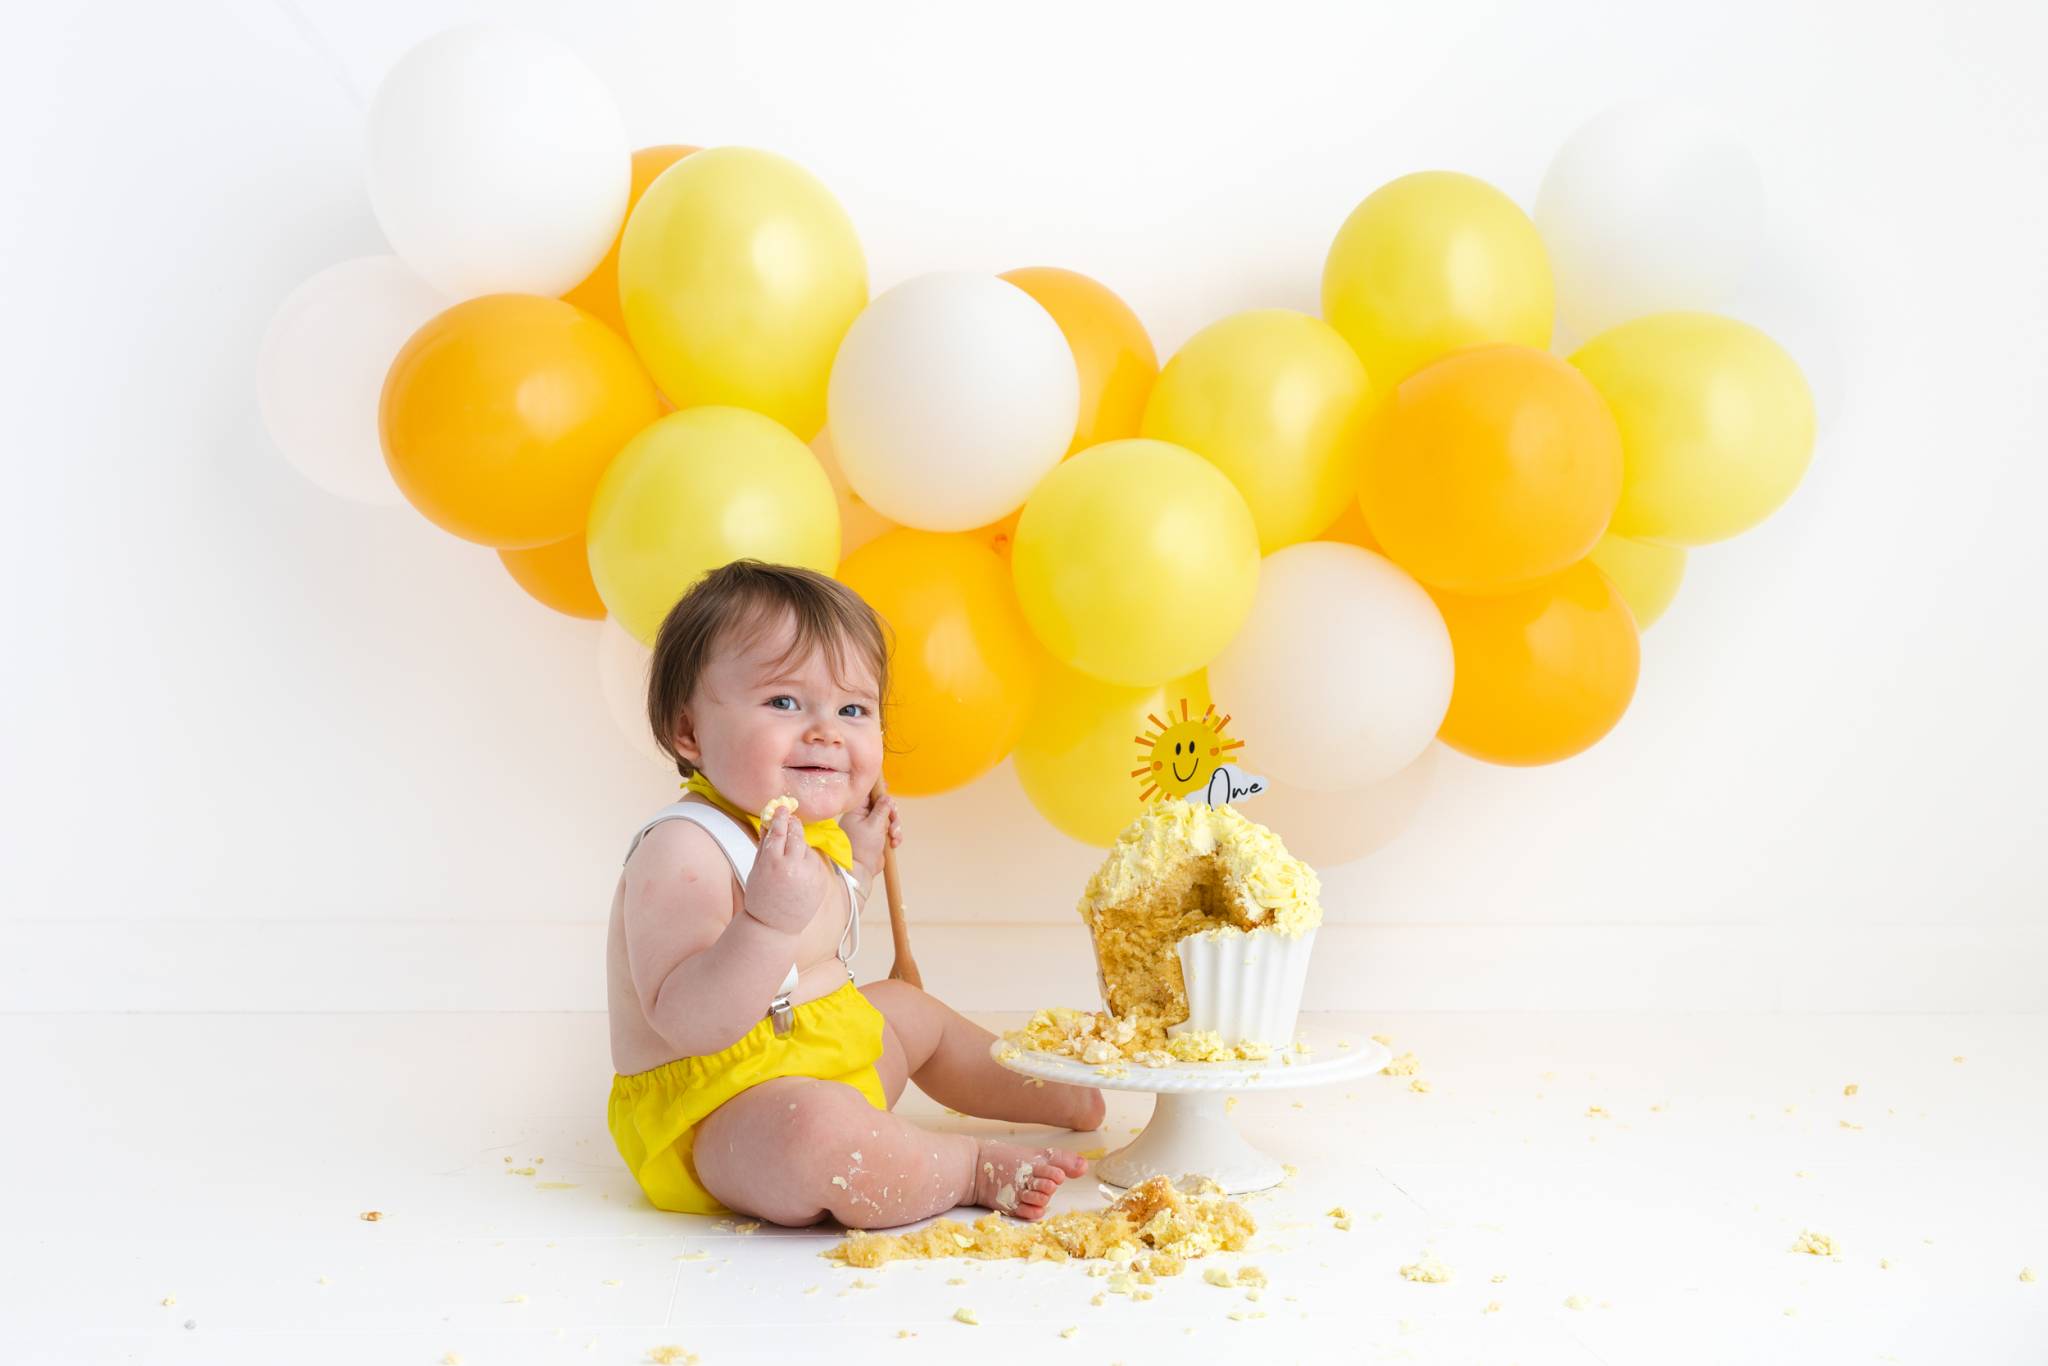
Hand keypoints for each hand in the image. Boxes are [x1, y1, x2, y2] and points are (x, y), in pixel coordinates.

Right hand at [742, 807, 824, 934]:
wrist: (775, 926)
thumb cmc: (761, 897)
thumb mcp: (756, 870)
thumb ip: (764, 844)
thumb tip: (768, 821)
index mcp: (772, 862)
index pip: (778, 831)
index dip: (780, 817)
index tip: (781, 808)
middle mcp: (793, 866)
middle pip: (796, 833)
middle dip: (793, 824)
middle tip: (790, 819)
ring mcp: (809, 873)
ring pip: (806, 847)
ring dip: (799, 844)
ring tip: (790, 854)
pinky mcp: (820, 880)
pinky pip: (815, 861)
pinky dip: (808, 860)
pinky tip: (799, 869)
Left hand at [842, 777, 902, 884]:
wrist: (860, 871)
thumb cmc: (861, 847)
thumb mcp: (873, 825)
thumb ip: (882, 809)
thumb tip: (887, 796)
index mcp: (857, 811)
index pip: (868, 794)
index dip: (878, 789)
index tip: (886, 785)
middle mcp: (864, 818)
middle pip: (884, 805)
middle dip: (892, 813)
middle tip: (893, 820)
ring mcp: (872, 828)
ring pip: (890, 818)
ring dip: (895, 826)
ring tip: (893, 837)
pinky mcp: (879, 838)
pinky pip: (892, 831)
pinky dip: (895, 836)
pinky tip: (893, 843)